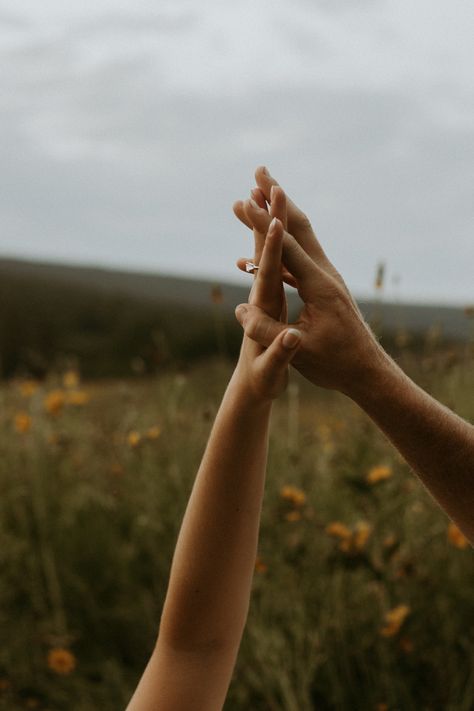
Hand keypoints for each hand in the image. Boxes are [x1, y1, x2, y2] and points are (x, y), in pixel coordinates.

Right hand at [233, 167, 382, 396]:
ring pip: (299, 237)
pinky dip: (278, 247)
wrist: (367, 373)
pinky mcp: (322, 288)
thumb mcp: (298, 352)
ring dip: (278, 214)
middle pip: (299, 226)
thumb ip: (267, 332)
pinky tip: (258, 252)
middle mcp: (325, 274)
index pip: (286, 245)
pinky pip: (296, 260)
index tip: (243, 199)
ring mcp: (325, 279)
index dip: (262, 223)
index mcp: (320, 285)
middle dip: (276, 197)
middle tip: (258, 170)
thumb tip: (238, 312)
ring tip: (258, 194)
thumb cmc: (335, 365)